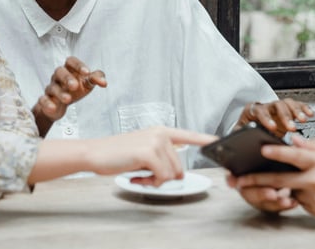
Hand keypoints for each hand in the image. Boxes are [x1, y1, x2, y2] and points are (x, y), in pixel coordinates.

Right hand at [34, 56, 106, 123]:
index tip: (87, 72)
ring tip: (68, 99)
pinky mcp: (45, 100)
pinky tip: (53, 108)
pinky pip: (43, 100)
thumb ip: (96, 78)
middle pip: (60, 71)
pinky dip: (47, 104)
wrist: (60, 106)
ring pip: (53, 87)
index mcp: (69, 69)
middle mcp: (58, 77)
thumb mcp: (87, 83)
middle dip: (67, 78)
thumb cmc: (75, 90)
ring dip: (60, 93)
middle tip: (74, 86)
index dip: (78, 65)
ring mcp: (51, 88)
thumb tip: (104, 82)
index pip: (71, 61)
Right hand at [86, 126, 216, 186]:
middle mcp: (161, 133)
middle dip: (163, 177)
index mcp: (161, 131)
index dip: (204, 139)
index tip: (218, 140)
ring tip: (139, 173)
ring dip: (156, 181)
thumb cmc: (118, 154)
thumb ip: (162, 157)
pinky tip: (136, 176)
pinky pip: (162, 177)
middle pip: (179, 167)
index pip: (188, 135)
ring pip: (171, 174)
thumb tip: (177, 174)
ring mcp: (155, 141)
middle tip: (144, 174)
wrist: (96, 152)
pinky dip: (150, 182)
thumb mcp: (143, 152)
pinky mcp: (148, 152)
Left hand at [229, 134, 314, 217]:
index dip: (277, 153)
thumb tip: (294, 141)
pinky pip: (297, 201)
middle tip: (239, 180)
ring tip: (273, 182)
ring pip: (288, 191)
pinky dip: (295, 195)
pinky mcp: (314, 210)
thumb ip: (310, 148)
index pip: (294, 156)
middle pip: (281, 179)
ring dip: (279, 188)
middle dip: (257, 179)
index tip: (262, 149)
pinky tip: (303, 191)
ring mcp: (314, 197)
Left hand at [236, 98, 313, 135]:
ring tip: (303, 119)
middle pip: (276, 105)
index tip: (272, 127)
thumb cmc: (246, 132)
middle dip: (285, 116)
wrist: (252, 130)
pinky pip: (297, 105)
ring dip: (296, 110)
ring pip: (287, 103)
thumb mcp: (239, 134)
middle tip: (291, 127)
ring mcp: (277, 108)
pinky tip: (309, 114)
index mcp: (252, 111)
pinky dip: (304, 108)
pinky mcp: (287, 111)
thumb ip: (240, 135)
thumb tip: (239, 141)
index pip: (259, 111)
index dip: (266, 118)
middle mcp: (266, 107)